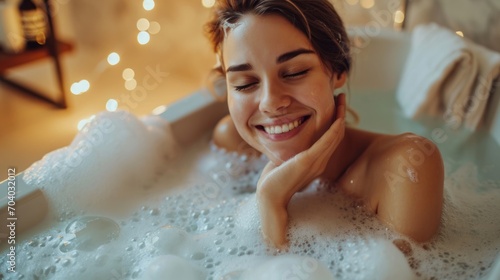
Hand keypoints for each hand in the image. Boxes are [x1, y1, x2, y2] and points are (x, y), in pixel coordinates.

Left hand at [256, 94, 346, 248]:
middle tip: (341, 97)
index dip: (335, 121)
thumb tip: (285, 140)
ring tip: (341, 100)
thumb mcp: (285, 162)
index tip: (334, 105)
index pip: (330, 139)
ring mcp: (317, 163)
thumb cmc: (273, 181)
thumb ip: (290, 151)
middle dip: (340, 113)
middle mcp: (321, 162)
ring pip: (335, 136)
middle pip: (337, 134)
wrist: (270, 197)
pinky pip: (326, 142)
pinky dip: (333, 129)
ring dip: (340, 116)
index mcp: (317, 162)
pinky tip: (338, 118)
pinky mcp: (309, 161)